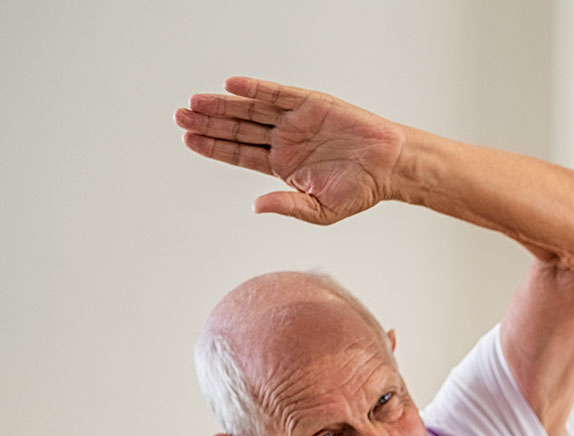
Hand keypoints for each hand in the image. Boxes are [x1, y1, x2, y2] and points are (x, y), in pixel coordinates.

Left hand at [176, 77, 405, 224]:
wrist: (391, 167)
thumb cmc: (361, 190)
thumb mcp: (321, 210)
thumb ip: (288, 206)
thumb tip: (256, 206)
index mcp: (283, 165)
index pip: (239, 153)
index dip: (214, 147)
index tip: (188, 140)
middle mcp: (284, 140)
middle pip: (238, 128)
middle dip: (209, 123)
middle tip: (181, 116)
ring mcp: (295, 120)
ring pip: (251, 110)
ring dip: (224, 105)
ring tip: (196, 102)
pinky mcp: (309, 103)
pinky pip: (277, 94)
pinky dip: (255, 89)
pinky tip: (231, 86)